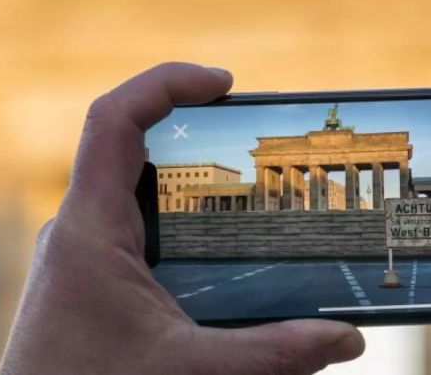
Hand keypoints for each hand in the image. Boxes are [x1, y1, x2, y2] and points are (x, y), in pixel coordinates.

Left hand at [0, 63, 364, 373]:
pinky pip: (144, 240)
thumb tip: (348, 339)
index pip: (114, 120)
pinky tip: (227, 267)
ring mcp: (86, 259)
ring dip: (198, 197)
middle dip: (202, 143)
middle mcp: (82, 232)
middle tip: (264, 152)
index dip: (167, 84)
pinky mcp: (96, 286)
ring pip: (145, 202)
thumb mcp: (189, 371)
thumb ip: (271, 354)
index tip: (226, 85)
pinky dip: (188, 238)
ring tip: (256, 209)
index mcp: (89, 231)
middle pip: (139, 154)